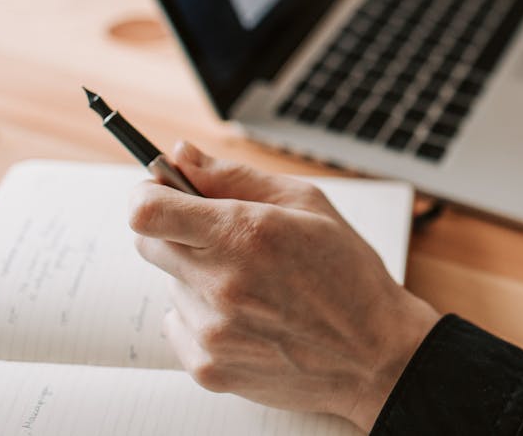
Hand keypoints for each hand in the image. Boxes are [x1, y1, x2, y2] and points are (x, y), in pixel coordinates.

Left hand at [129, 142, 439, 430]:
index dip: (147, 194)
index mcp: (243, 233)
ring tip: (255, 287)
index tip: (161, 191)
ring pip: (173, 285)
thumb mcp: (308, 204)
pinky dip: (205, 317)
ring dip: (200, 277)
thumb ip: (234, 176)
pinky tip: (250, 318)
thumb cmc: (349, 274)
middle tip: (223, 238)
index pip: (147, 210)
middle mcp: (220, 283)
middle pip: (149, 244)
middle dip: (177, 231)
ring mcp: (211, 331)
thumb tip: (181, 155)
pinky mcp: (209, 367)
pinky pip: (180, 326)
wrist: (375, 354)